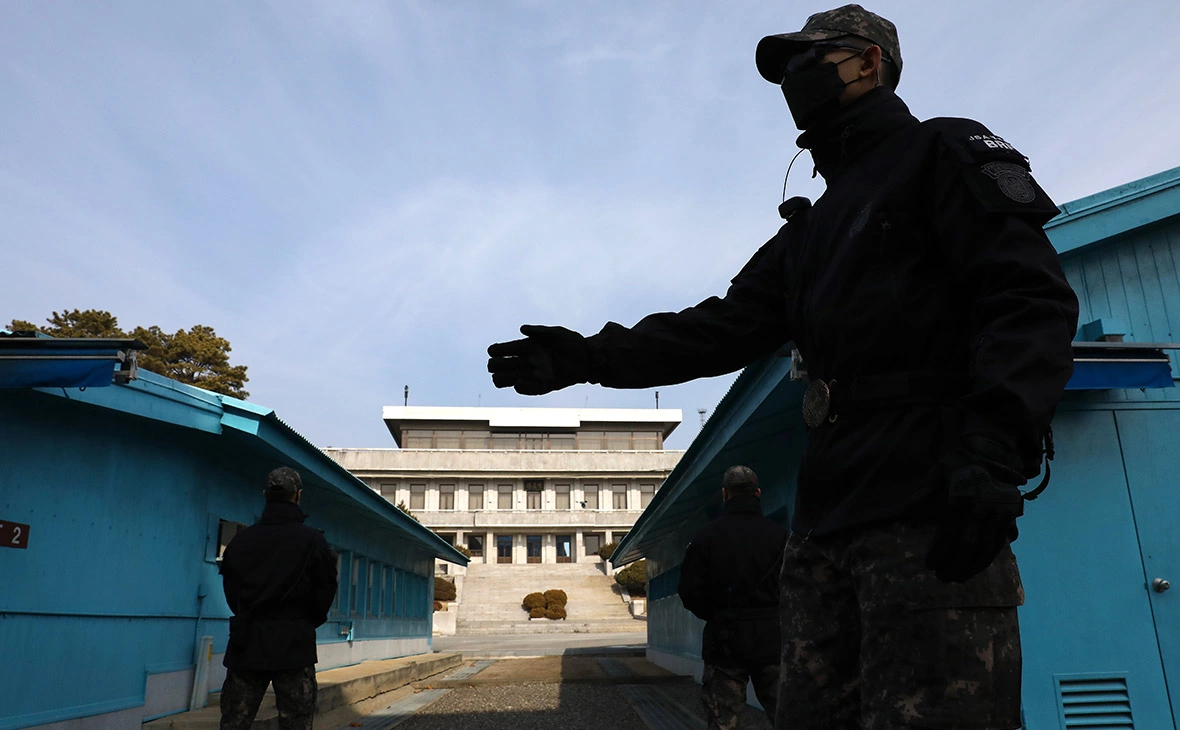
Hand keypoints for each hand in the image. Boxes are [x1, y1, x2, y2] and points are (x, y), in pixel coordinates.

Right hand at [487, 325, 589, 394]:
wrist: (588, 357)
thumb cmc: (571, 342)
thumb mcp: (556, 333)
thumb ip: (539, 331)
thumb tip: (521, 329)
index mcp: (529, 346)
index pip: (508, 349)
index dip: (498, 350)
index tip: (491, 351)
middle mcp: (529, 361)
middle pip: (506, 365)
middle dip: (496, 365)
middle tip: (493, 365)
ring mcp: (536, 374)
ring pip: (513, 379)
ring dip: (504, 379)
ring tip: (497, 378)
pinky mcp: (546, 385)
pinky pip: (531, 389)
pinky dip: (524, 387)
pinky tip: (517, 384)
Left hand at [925, 461, 1023, 582]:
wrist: (993, 453)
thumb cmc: (959, 465)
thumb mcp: (939, 470)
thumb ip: (924, 491)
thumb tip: (905, 512)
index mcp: (962, 497)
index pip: (949, 533)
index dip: (939, 552)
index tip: (929, 565)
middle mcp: (982, 508)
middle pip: (968, 545)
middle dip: (954, 565)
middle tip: (942, 578)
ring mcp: (998, 514)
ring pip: (985, 548)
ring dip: (971, 567)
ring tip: (957, 578)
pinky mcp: (1010, 517)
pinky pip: (999, 544)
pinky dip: (986, 559)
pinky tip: (975, 568)